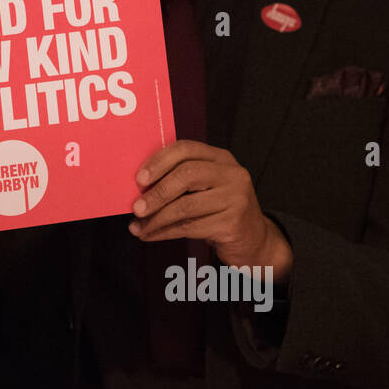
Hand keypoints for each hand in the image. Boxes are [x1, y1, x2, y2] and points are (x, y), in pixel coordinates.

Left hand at [130, 140, 292, 278]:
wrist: (253, 239)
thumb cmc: (218, 210)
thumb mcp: (204, 187)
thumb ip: (179, 180)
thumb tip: (138, 187)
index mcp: (221, 158)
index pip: (186, 149)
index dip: (159, 161)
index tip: (139, 178)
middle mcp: (232, 174)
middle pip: (186, 175)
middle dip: (157, 192)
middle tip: (136, 208)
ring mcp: (236, 198)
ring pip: (186, 206)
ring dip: (156, 218)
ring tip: (137, 227)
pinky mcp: (233, 223)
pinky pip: (190, 228)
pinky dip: (164, 233)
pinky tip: (150, 235)